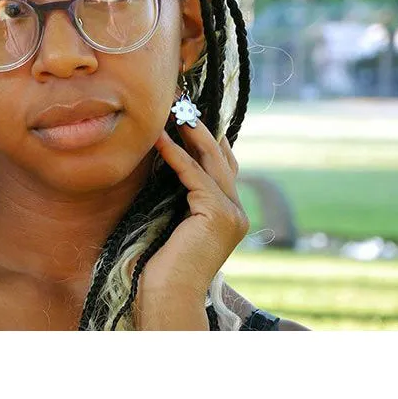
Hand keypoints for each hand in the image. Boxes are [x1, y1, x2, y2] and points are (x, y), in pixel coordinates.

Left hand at [135, 118, 249, 329]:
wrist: (167, 296)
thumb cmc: (163, 263)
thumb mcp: (174, 219)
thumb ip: (180, 194)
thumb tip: (165, 159)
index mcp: (229, 213)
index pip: (222, 165)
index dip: (206, 137)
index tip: (186, 113)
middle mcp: (237, 211)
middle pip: (221, 157)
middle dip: (199, 127)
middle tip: (179, 102)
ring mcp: (233, 214)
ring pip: (212, 162)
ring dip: (190, 133)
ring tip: (171, 110)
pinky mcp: (218, 215)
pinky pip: (194, 176)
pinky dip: (176, 155)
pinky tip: (160, 140)